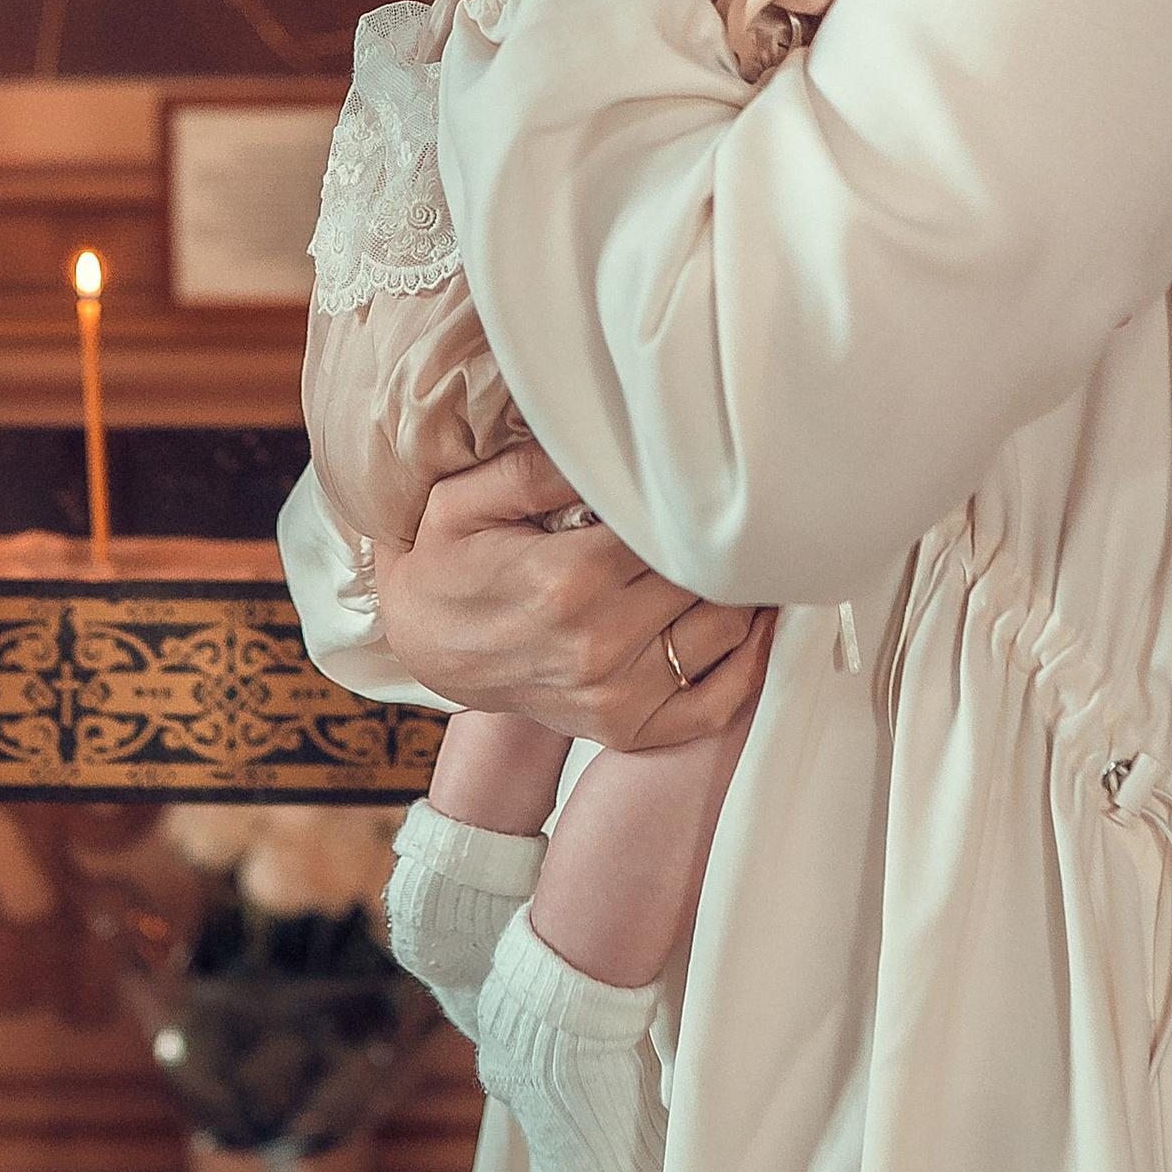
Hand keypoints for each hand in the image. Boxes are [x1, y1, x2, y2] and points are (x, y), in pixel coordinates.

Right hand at [375, 440, 770, 751]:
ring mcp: (615, 695)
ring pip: (725, 635)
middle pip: (708, 580)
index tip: (698, 478)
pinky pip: (716, 706)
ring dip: (744, 595)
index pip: (673, 530)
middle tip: (730, 512)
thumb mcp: (466, 497)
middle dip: (721, 544)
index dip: (692, 501)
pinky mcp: (623, 728)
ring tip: (743, 558)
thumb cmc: (445, 562)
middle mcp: (598, 644)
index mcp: (567, 578)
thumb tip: (609, 443)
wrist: (420, 645)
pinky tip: (751, 625)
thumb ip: (539, 467)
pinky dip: (747, 666)